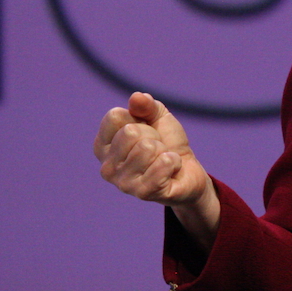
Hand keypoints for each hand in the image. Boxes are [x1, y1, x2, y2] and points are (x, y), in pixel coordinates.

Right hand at [94, 92, 218, 244]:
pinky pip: (162, 164)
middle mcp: (106, 167)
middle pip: (131, 132)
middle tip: (158, 149)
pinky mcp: (143, 193)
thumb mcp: (158, 117)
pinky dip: (174, 161)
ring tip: (163, 160)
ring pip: (147, 148)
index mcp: (103, 145)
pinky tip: (172, 169)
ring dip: (164, 151)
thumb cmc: (167, 142)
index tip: (146, 131)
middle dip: (153, 136)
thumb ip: (146, 105)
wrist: (188, 171)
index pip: (115, 116)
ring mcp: (122, 183)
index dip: (139, 119)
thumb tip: (136, 97)